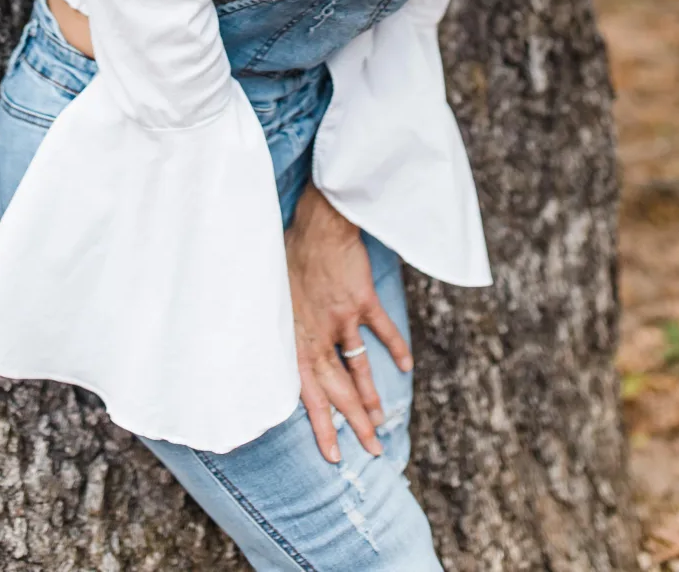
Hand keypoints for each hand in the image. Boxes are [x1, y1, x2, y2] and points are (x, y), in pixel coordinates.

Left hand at [284, 184, 413, 463]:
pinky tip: (405, 366)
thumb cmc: (289, 255)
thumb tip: (275, 349)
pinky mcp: (363, 301)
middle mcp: (318, 334)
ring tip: (381, 423)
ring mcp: (343, 319)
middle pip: (339, 390)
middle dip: (355, 424)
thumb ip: (280, 327)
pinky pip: (382, 332)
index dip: (322, 426)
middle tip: (371, 450)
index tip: (333, 455)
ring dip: (372, 398)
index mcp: (295, 337)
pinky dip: (396, 349)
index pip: (308, 393)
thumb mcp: (273, 296)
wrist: (317, 223)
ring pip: (360, 369)